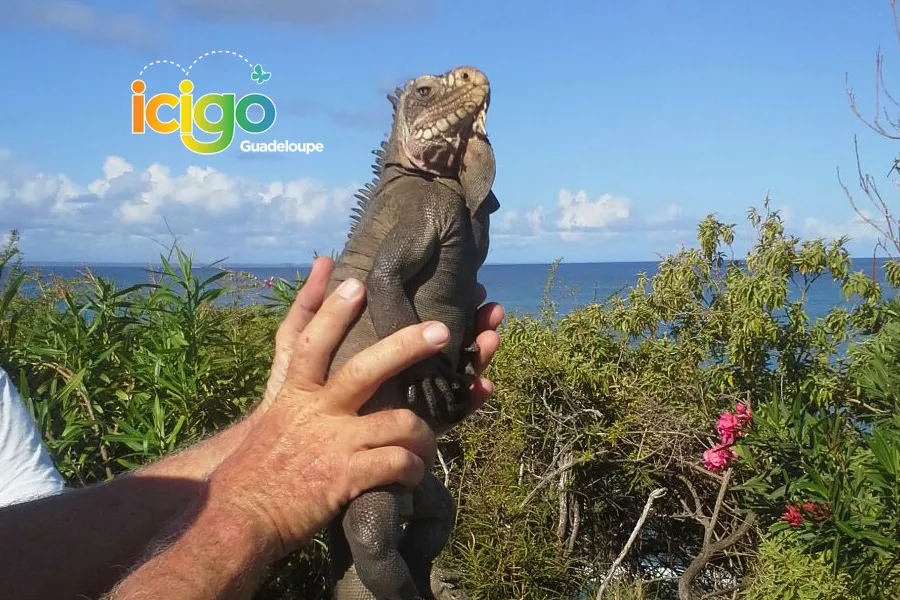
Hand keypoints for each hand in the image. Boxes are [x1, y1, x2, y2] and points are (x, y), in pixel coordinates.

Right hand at [208, 278, 450, 558]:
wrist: (239, 519)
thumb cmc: (258, 470)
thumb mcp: (272, 421)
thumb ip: (292, 395)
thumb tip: (310, 382)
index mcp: (295, 395)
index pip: (313, 343)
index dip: (334, 311)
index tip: (357, 284)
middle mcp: (315, 412)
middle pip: (366, 368)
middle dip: (407, 345)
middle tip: (439, 330)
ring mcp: (333, 444)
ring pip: (399, 422)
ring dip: (423, 434)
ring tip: (427, 444)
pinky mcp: (346, 478)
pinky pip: (397, 464)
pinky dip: (413, 469)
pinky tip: (413, 475)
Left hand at [260, 257, 504, 417]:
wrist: (290, 476)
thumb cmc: (291, 404)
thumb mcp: (295, 350)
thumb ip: (311, 311)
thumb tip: (325, 260)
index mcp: (380, 356)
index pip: (419, 325)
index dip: (447, 305)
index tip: (473, 287)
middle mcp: (400, 378)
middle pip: (442, 346)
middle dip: (469, 323)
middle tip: (490, 306)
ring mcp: (411, 406)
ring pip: (452, 376)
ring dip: (477, 355)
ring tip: (494, 336)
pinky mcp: (414, 437)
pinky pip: (448, 417)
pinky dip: (467, 401)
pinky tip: (484, 387)